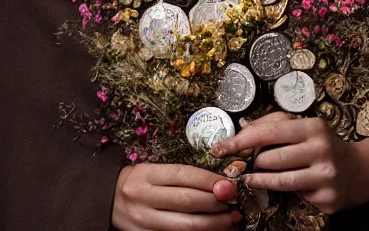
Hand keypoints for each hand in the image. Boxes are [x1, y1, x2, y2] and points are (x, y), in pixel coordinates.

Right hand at [112, 163, 242, 230]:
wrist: (105, 199)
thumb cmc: (139, 181)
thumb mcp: (155, 170)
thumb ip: (183, 176)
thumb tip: (219, 183)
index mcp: (148, 174)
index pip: (185, 175)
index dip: (210, 181)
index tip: (230, 185)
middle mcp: (143, 197)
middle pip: (187, 202)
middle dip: (216, 204)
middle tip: (235, 204)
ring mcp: (142, 221)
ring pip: (183, 226)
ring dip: (211, 224)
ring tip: (230, 221)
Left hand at [211, 112, 368, 214]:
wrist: (359, 170)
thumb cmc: (323, 145)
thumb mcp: (305, 127)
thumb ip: (275, 125)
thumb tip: (242, 130)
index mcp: (314, 127)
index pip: (270, 131)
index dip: (241, 140)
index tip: (221, 147)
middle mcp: (321, 149)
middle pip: (270, 158)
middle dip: (256, 162)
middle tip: (253, 163)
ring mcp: (325, 176)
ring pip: (278, 180)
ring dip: (261, 180)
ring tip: (255, 178)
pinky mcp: (326, 198)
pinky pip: (293, 197)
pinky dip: (285, 192)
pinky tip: (290, 185)